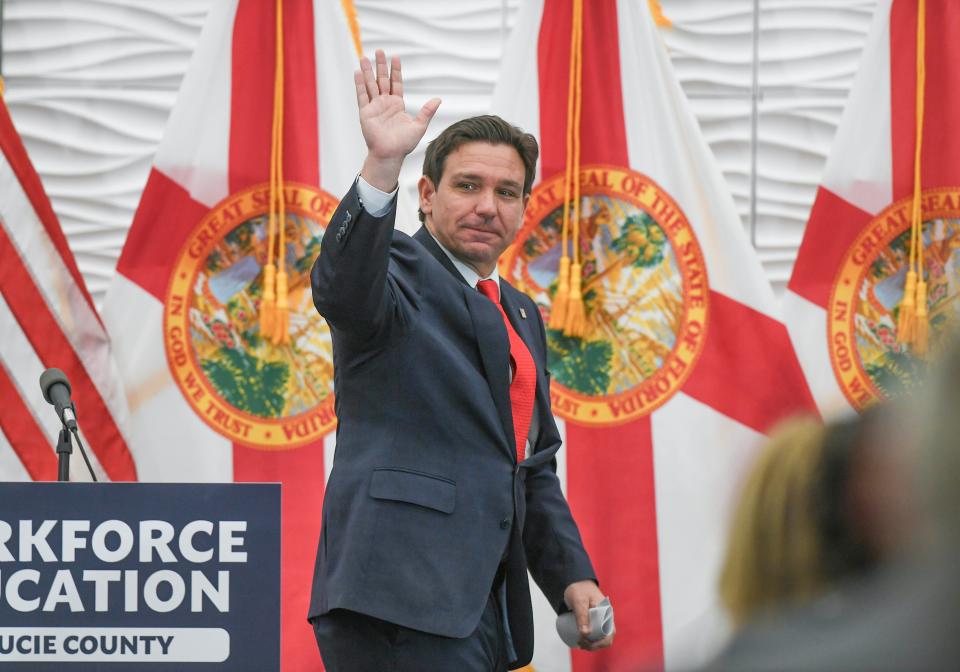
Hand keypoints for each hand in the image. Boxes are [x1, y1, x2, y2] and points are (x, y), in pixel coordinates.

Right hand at [354, 50, 440, 191]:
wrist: (390, 155)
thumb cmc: (404, 144)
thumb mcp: (419, 126)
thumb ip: (427, 111)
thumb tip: (438, 99)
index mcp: (397, 105)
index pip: (396, 83)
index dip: (395, 70)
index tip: (395, 57)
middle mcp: (385, 103)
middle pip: (382, 80)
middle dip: (381, 66)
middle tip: (379, 50)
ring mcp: (374, 107)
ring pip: (370, 85)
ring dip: (367, 71)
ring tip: (364, 57)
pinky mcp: (365, 112)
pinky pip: (362, 96)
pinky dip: (359, 84)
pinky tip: (358, 73)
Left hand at [563, 580, 613, 650]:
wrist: (574, 582)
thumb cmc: (578, 589)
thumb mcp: (579, 601)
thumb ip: (582, 615)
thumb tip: (585, 634)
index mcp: (607, 613)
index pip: (610, 633)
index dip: (600, 643)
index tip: (585, 642)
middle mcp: (606, 618)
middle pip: (606, 638)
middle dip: (594, 646)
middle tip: (579, 642)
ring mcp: (601, 620)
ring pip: (600, 638)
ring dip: (592, 645)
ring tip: (579, 643)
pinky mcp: (594, 621)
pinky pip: (595, 635)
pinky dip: (590, 641)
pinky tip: (582, 643)